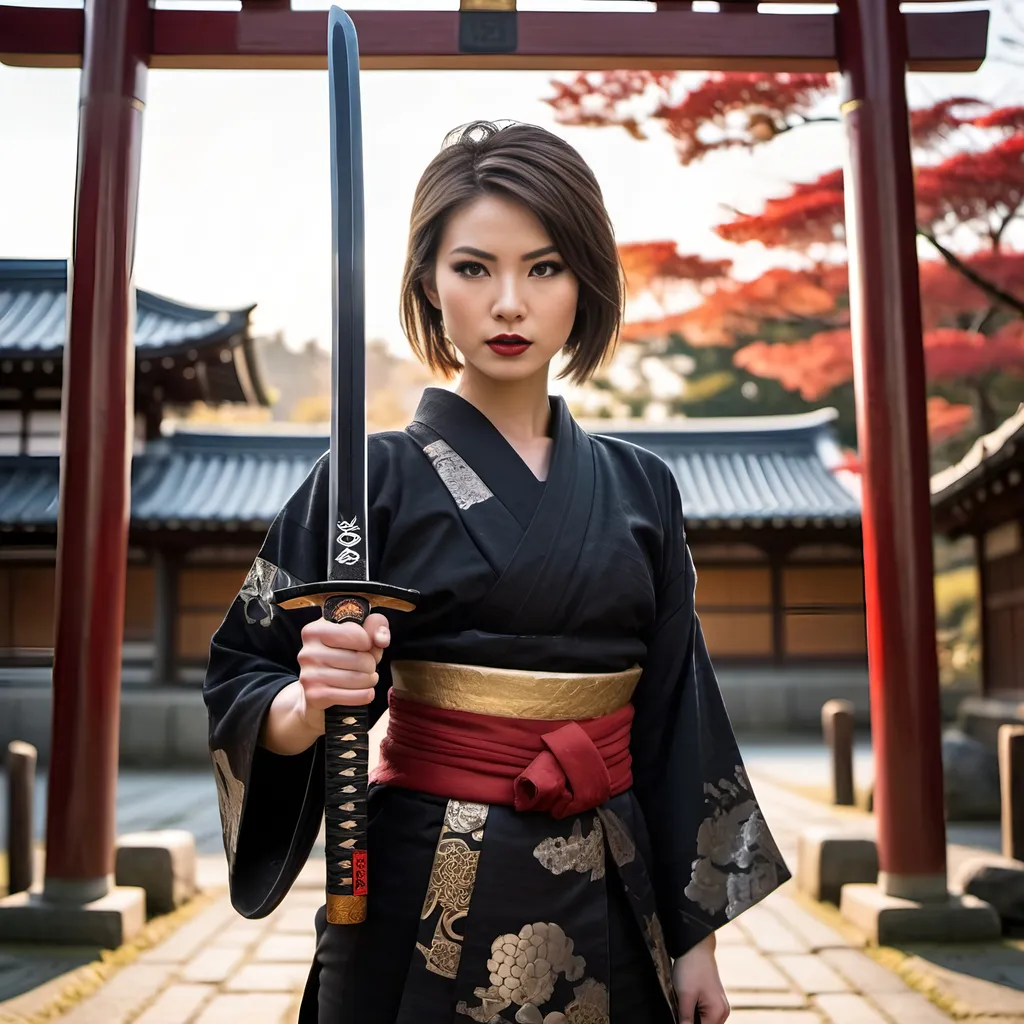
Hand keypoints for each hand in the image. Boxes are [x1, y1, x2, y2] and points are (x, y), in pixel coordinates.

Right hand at [295, 611, 389, 732]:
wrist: (317, 681)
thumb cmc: (341, 651)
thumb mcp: (359, 630)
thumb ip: (375, 626)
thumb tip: (381, 639)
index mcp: (315, 630)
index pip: (357, 635)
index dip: (369, 642)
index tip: (364, 645)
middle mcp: (308, 652)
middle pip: (360, 659)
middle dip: (371, 663)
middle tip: (367, 665)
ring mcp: (310, 675)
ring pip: (358, 679)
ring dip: (370, 679)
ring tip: (367, 677)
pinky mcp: (315, 695)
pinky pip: (352, 697)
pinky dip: (365, 695)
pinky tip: (366, 691)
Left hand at [673, 933, 728, 1023]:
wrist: (696, 946)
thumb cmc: (691, 968)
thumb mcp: (685, 996)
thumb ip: (685, 1020)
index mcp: (717, 1013)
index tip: (680, 1018)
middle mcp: (723, 1011)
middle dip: (691, 1022)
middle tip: (681, 1009)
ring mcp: (720, 1005)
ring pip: (704, 1021)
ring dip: (693, 1018)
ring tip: (683, 1004)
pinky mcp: (714, 999)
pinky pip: (705, 1013)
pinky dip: (695, 1012)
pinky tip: (686, 1002)